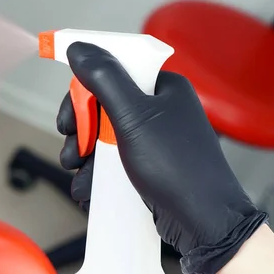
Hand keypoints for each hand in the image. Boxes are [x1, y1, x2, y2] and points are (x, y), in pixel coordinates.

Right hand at [58, 42, 266, 273]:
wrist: (204, 225)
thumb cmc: (178, 168)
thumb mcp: (133, 117)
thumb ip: (104, 79)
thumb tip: (78, 48)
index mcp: (161, 88)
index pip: (110, 74)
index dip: (82, 95)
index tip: (69, 119)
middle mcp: (157, 110)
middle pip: (100, 108)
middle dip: (79, 132)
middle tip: (73, 149)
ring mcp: (151, 139)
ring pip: (101, 138)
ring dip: (82, 157)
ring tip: (79, 175)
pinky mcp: (146, 165)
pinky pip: (110, 161)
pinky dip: (95, 174)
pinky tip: (88, 188)